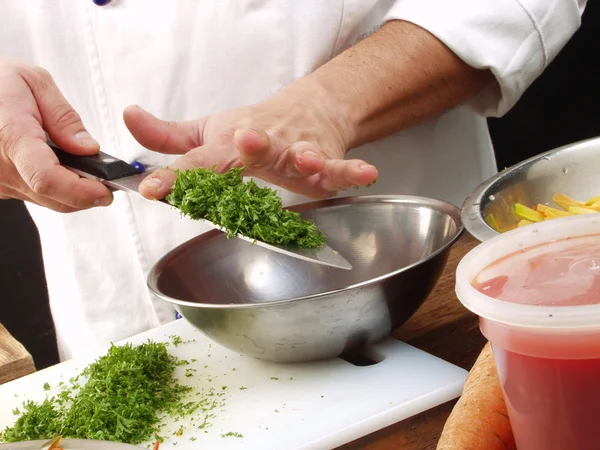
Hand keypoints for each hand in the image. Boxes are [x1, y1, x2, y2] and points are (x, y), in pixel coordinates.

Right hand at [0, 58, 111, 211]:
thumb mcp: (34, 82)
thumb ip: (64, 118)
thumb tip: (89, 149)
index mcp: (11, 136)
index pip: (47, 178)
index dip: (81, 191)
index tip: (106, 191)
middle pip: (54, 196)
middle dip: (87, 194)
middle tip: (109, 181)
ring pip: (48, 200)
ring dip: (73, 193)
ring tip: (88, 171)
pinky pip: (35, 195)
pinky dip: (57, 189)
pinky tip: (63, 169)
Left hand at [123, 89, 377, 199]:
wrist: (306, 110)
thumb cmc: (252, 126)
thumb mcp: (207, 131)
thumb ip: (168, 137)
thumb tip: (129, 119)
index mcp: (229, 141)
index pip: (198, 160)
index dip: (175, 174)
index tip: (152, 189)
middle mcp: (263, 144)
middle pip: (254, 149)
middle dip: (249, 147)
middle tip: (241, 141)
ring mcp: (295, 152)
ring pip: (300, 154)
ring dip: (303, 157)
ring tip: (305, 158)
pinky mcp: (324, 161)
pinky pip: (339, 168)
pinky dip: (352, 171)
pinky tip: (367, 174)